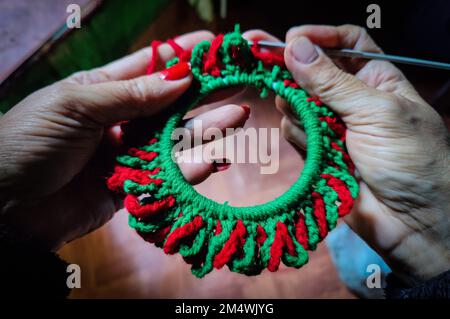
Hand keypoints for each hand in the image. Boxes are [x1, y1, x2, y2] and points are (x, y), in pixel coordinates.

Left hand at [0, 31, 249, 250]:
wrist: (5, 208)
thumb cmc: (30, 142)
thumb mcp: (77, 105)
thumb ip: (132, 94)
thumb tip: (181, 78)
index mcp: (103, 90)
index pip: (151, 66)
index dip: (183, 55)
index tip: (215, 45)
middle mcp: (121, 119)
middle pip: (172, 103)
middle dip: (205, 91)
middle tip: (240, 80)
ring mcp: (129, 152)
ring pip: (176, 138)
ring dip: (208, 128)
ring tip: (238, 116)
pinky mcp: (133, 186)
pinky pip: (168, 175)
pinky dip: (191, 168)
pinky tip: (213, 158)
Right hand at [246, 26, 449, 282]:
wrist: (413, 222)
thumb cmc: (411, 160)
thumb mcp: (375, 111)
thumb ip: (331, 81)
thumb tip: (294, 46)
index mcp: (376, 79)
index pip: (344, 43)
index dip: (318, 37)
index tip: (288, 39)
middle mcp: (353, 99)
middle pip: (313, 73)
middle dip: (295, 74)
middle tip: (272, 73)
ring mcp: (334, 127)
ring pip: (299, 104)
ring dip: (298, 111)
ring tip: (311, 124)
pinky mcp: (320, 152)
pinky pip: (296, 134)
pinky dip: (300, 138)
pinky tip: (316, 149)